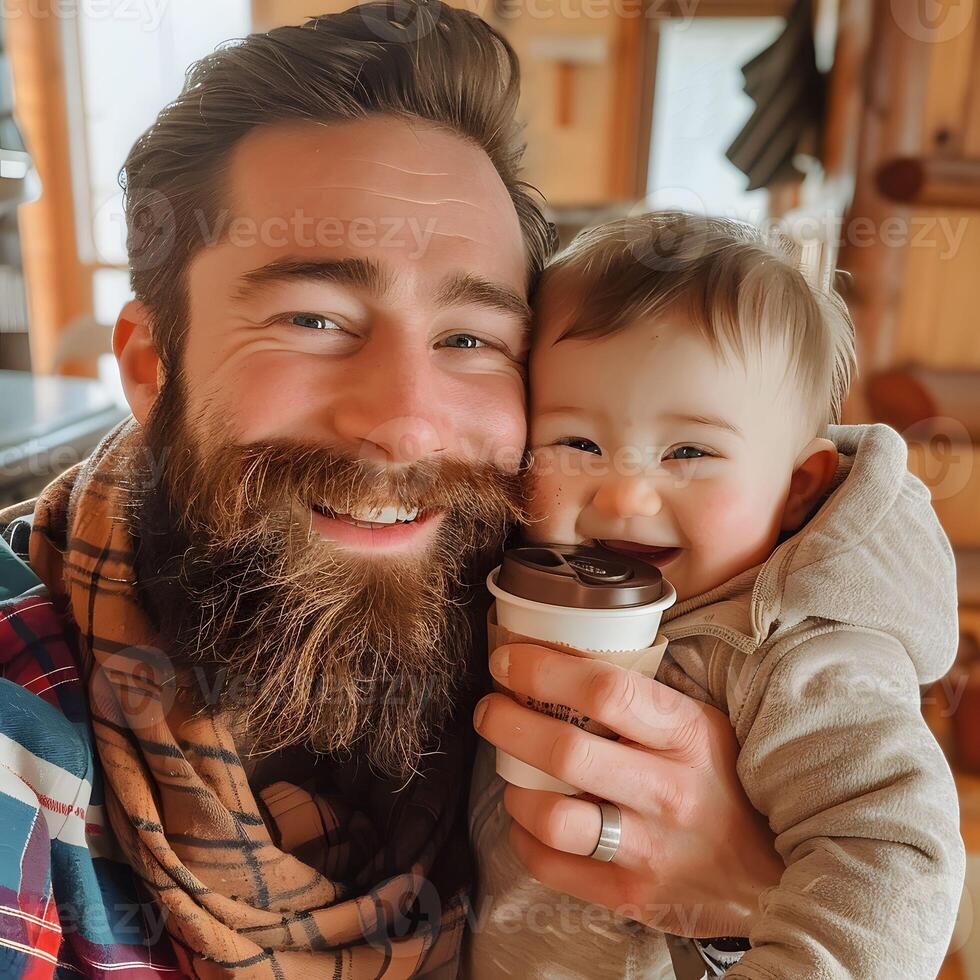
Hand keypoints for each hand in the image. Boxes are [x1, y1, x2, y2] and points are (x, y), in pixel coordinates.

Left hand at [472, 642, 782, 937]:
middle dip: (507, 722)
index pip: (605, 691)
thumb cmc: (726, 783)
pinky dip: (524, 836)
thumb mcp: (705, 724)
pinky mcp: (630, 897)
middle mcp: (669, 792)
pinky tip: (530, 816)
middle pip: (565, 751)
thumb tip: (563, 655)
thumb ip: (645, 697)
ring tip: (512, 769)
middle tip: (490, 709)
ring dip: (513, 786)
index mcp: (689, 734)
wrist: (772, 876)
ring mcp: (649, 851)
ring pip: (552, 817)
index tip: (509, 661)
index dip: (543, 670)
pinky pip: (551, 866)